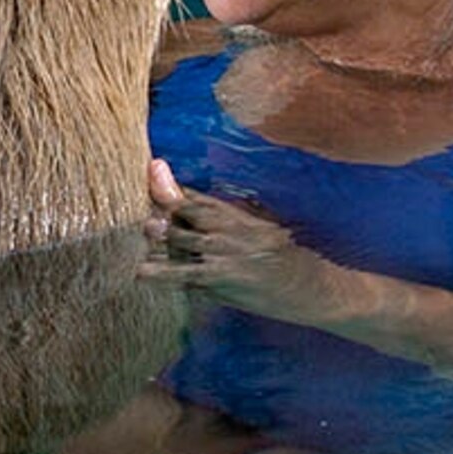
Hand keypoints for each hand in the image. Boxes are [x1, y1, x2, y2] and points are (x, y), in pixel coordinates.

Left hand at [141, 166, 348, 327]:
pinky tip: (141, 272)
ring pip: (177, 240)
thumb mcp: (265, 225)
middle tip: (142, 206)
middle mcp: (225, 229)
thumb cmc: (289, 256)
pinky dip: (162, 274)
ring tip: (142, 232)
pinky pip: (184, 275)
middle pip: (181, 211)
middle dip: (159, 205)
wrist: (310, 286)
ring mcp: (220, 254)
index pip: (196, 195)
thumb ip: (239, 213)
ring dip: (156, 237)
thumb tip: (216, 204)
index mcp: (236, 213)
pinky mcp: (219, 280)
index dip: (171, 184)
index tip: (153, 167)